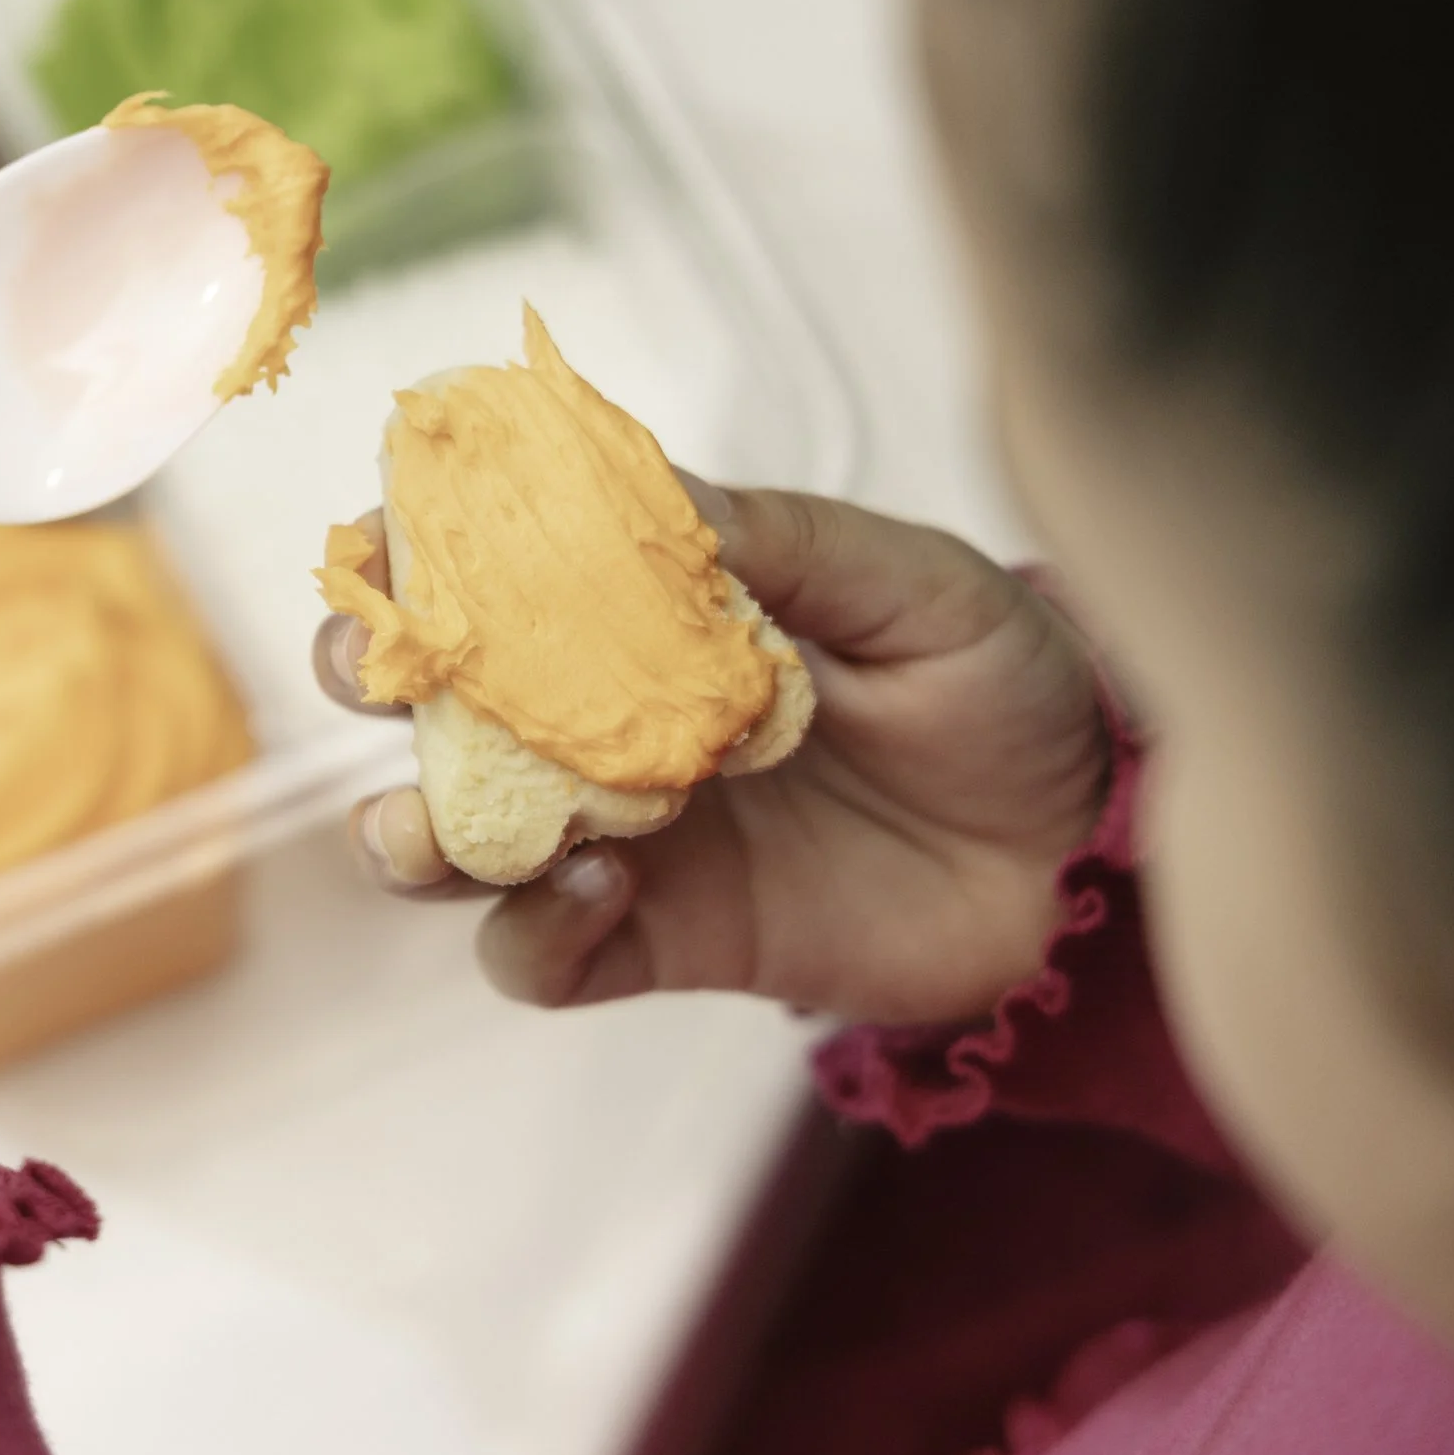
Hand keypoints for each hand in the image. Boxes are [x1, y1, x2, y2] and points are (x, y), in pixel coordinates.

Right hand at [315, 480, 1107, 1024]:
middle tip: (379, 675)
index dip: (415, 548)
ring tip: (434, 821)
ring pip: (450, 841)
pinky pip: (539, 956)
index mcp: (650, 614)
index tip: (382, 534)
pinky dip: (534, 931)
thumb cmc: (1005, 691)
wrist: (1083, 855)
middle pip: (431, 702)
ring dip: (409, 829)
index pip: (495, 567)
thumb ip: (787, 544)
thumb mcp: (916, 588)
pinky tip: (595, 887)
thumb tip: (661, 498)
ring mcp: (619, 837)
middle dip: (370, 680)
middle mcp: (604, 722)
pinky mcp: (652, 943)